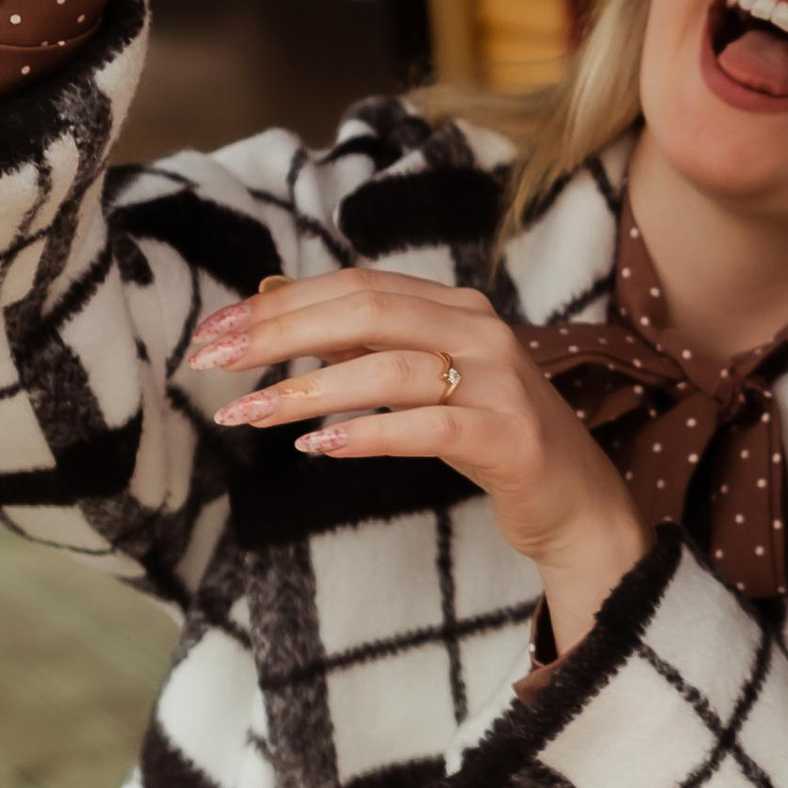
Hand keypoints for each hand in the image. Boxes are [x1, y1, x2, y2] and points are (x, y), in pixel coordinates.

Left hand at [187, 269, 648, 651]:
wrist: (575, 502)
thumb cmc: (487, 437)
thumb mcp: (419, 378)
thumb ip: (355, 337)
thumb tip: (269, 294)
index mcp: (454, 307)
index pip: (355, 285)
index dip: (278, 304)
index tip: (212, 331)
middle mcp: (480, 330)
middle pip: (367, 311)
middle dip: (279, 334)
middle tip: (212, 361)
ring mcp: (500, 382)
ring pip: (391, 368)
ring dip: (308, 391)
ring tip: (246, 415)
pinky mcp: (510, 437)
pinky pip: (430, 427)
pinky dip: (370, 434)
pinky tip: (319, 447)